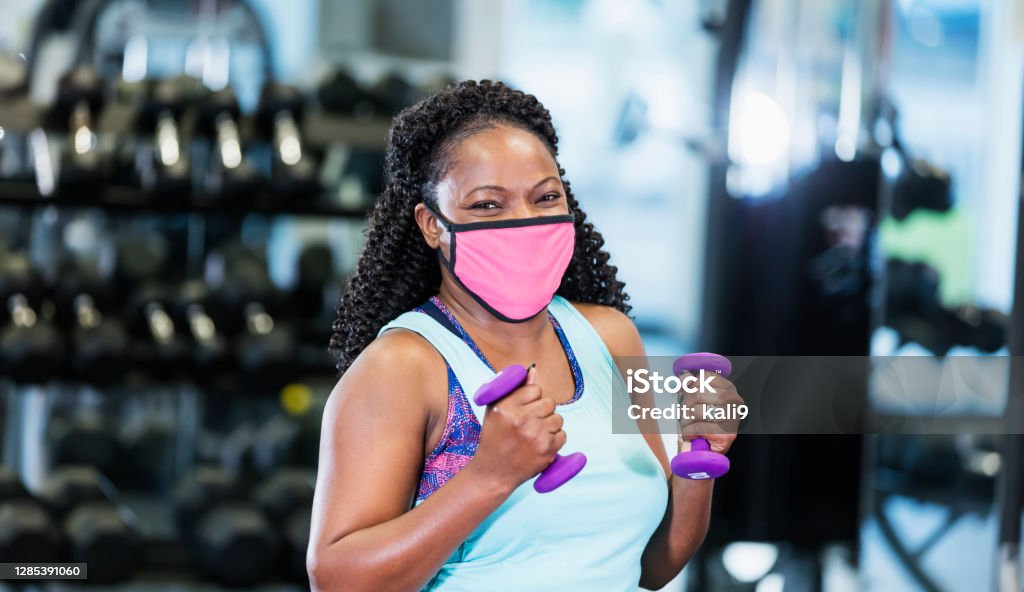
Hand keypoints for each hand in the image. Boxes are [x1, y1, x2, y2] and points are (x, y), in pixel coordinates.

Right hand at [469, 365, 565, 491]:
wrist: (493, 471)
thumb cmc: (494, 437)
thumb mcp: (496, 409)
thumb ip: (515, 388)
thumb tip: (533, 370)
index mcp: (506, 407)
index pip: (535, 389)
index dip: (532, 399)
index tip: (524, 409)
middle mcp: (521, 419)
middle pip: (549, 402)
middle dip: (543, 412)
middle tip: (530, 423)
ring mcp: (535, 435)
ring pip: (558, 418)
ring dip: (550, 426)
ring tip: (534, 435)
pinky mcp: (546, 450)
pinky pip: (562, 435)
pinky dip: (554, 440)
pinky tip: (540, 445)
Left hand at [677, 371, 742, 454]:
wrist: (706, 451)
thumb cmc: (701, 423)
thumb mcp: (694, 400)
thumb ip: (690, 386)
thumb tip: (684, 376)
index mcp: (728, 388)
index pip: (705, 377)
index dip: (690, 385)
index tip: (685, 394)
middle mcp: (734, 401)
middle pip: (698, 394)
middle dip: (685, 406)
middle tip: (685, 416)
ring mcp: (732, 418)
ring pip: (696, 410)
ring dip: (686, 421)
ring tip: (688, 426)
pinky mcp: (727, 434)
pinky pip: (697, 428)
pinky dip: (688, 432)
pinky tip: (691, 435)